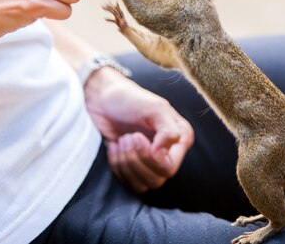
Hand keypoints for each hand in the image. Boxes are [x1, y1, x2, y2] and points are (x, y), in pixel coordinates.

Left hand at [84, 67, 193, 192]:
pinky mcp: (133, 168)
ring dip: (125, 164)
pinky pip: (129, 183)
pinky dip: (117, 168)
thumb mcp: (155, 108)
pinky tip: (114, 147)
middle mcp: (169, 153)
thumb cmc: (130, 99)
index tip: (136, 136)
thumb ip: (168, 131)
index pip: (169, 167)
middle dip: (135, 159)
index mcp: (180, 139)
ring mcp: (151, 162)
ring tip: (121, 140)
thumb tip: (161, 156)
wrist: (103, 98)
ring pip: (143, 185)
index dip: (149, 159)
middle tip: (127, 137)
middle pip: (156, 179)